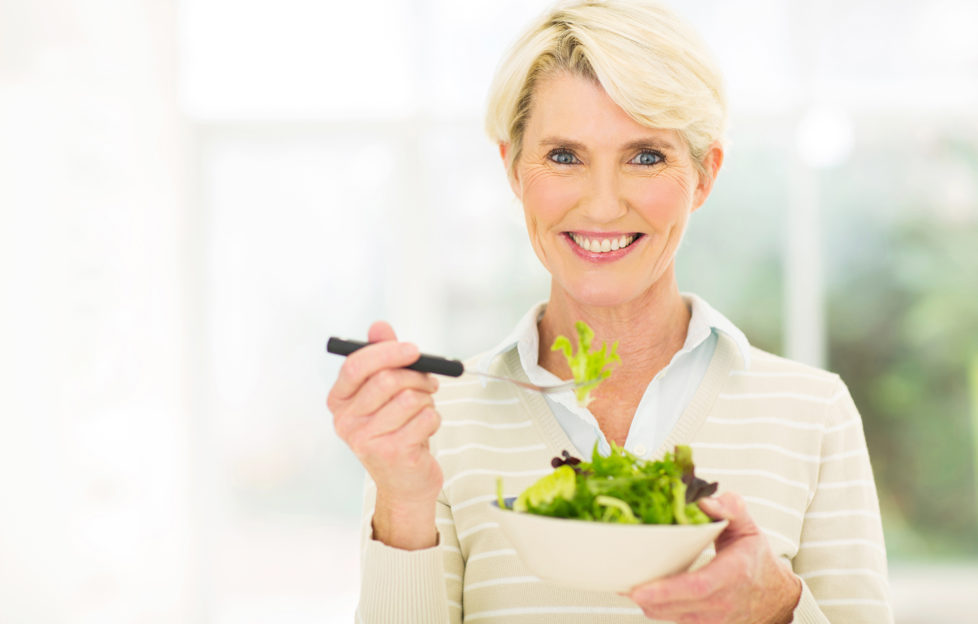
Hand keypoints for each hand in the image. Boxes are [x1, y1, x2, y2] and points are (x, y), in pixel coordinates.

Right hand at [327, 321, 442, 548]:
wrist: (405, 482)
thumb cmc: (396, 429)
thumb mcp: (387, 392)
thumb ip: (381, 357)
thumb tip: (379, 326)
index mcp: (339, 402)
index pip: (356, 366)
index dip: (387, 352)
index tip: (413, 349)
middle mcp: (346, 422)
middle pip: (387, 380)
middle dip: (417, 376)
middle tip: (430, 381)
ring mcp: (366, 441)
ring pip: (410, 398)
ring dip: (427, 399)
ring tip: (424, 409)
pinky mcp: (392, 454)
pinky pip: (426, 418)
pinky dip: (434, 419)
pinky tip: (425, 430)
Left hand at [627, 493, 801, 623]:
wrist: (775, 595)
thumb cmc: (756, 558)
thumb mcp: (747, 527)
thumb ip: (730, 508)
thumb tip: (704, 500)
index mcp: (734, 573)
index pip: (698, 587)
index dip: (668, 590)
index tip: (640, 588)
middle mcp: (724, 601)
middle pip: (678, 605)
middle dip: (647, 597)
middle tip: (621, 583)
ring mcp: (715, 618)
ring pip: (673, 616)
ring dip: (648, 603)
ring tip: (624, 585)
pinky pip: (676, 619)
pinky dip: (656, 608)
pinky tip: (641, 593)